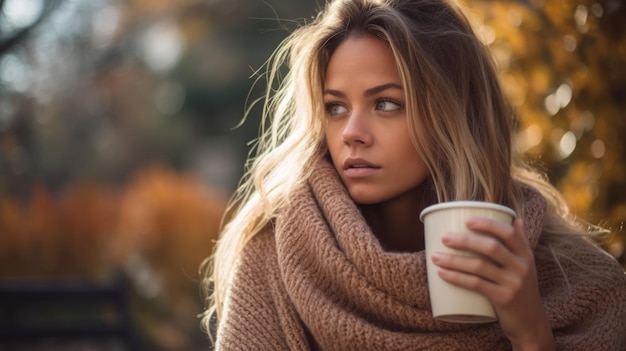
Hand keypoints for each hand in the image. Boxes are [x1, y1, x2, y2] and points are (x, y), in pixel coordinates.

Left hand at [431, 218, 554, 350]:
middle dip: (464, 240)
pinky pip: (476, 284)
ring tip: (435, 257)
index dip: (488, 224)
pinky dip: (457, 277)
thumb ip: (521, 242)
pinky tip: (442, 273)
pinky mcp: (503, 298)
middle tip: (444, 238)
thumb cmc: (523, 290)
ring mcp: (513, 283)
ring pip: (479, 266)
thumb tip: (514, 219)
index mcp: (526, 255)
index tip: (467, 220)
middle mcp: (522, 266)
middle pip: (491, 247)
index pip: (508, 233)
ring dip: (454, 260)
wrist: (531, 323)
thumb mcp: (527, 265)